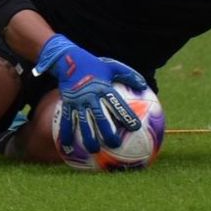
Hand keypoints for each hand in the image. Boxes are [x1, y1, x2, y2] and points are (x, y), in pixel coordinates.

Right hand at [33, 34, 147, 152]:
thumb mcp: (112, 66)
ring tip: (94, 150)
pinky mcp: (67, 104)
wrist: (69, 59)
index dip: (126, 115)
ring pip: (83, 123)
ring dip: (88, 137)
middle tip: (115, 145)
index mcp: (103, 88)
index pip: (117, 104)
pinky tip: (66, 147)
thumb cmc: (94, 64)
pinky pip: (66, 121)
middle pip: (100, 117)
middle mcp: (90, 96)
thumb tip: (144, 85)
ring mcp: (78, 101)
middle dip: (107, 132)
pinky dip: (66, 134)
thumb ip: (128, 75)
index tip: (135, 127)